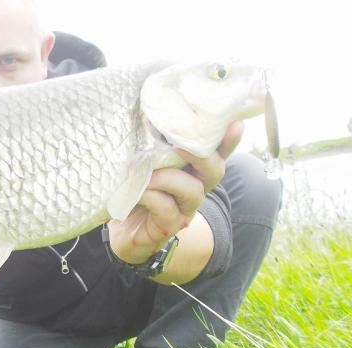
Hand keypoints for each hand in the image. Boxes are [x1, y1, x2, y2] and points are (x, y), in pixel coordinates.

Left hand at [108, 121, 243, 263]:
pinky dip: (151, 195)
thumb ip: (150, 145)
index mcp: (191, 171)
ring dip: (166, 177)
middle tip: (180, 146)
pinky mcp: (168, 227)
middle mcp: (193, 190)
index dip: (228, 140)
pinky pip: (166, 208)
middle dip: (202, 155)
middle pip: (215, 170)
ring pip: (192, 190)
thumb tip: (147, 114)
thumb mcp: (140, 164)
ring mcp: (183, 210)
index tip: (237, 123)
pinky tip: (137, 192)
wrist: (114, 230)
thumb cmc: (130, 191)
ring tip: (142, 173)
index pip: (216, 152)